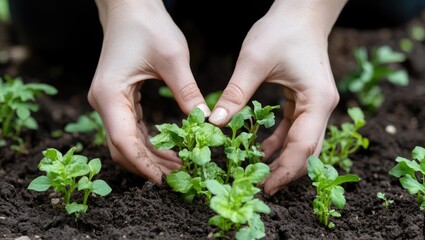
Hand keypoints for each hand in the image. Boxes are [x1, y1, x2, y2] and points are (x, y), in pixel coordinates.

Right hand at [88, 0, 209, 182]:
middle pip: (122, 147)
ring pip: (126, 141)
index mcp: (110, 94)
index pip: (123, 141)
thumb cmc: (147, 25)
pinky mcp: (119, 98)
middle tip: (179, 177)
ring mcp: (110, 102)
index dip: (144, 165)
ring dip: (150, 156)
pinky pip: (132, 128)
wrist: (129, 7)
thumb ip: (187, 92)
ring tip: (178, 167)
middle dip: (149, 165)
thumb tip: (206, 122)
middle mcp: (104, 102)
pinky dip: (149, 142)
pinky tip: (169, 149)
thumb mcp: (173, 59)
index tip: (165, 181)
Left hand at [209, 0, 345, 194]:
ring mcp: (316, 105)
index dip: (285, 171)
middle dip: (285, 172)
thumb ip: (236, 93)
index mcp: (317, 100)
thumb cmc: (282, 29)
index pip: (304, 146)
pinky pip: (294, 129)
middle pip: (307, 151)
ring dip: (282, 159)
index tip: (265, 187)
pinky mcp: (306, 101)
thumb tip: (214, 122)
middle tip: (259, 188)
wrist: (301, 12)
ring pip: (302, 143)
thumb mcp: (254, 61)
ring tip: (257, 174)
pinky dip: (279, 142)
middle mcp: (322, 107)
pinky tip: (259, 149)